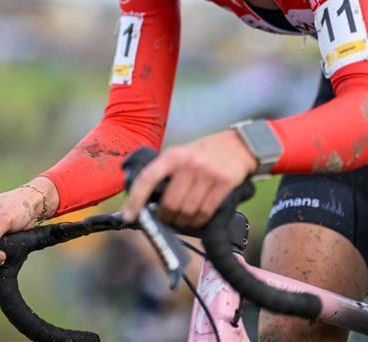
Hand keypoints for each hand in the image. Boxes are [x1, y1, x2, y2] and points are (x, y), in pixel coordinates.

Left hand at [121, 130, 257, 227]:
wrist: (239, 145)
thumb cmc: (204, 153)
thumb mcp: (181, 154)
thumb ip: (167, 173)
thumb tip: (148, 201)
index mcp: (172, 156)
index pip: (147, 178)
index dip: (135, 199)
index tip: (128, 215)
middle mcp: (188, 164)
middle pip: (170, 203)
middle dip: (165, 217)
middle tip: (166, 219)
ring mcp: (207, 173)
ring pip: (187, 210)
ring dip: (182, 222)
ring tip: (182, 220)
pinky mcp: (224, 183)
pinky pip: (206, 212)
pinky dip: (198, 221)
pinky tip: (197, 220)